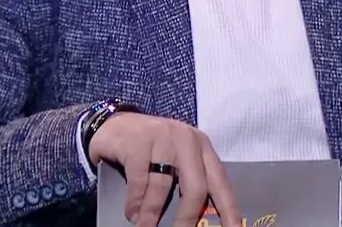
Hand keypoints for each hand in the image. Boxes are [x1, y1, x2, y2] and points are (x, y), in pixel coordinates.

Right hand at [88, 112, 240, 226]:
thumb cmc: (149, 149)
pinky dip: (135, 204)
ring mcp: (162, 139)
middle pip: (196, 187)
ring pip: (163, 188)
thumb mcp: (175, 160)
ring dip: (151, 215)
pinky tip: (131, 213)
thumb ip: (188, 182)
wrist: (112, 124)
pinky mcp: (138, 143)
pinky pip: (140, 183)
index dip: (229, 210)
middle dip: (187, 218)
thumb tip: (195, 221)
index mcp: (202, 147)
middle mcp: (187, 140)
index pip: (220, 182)